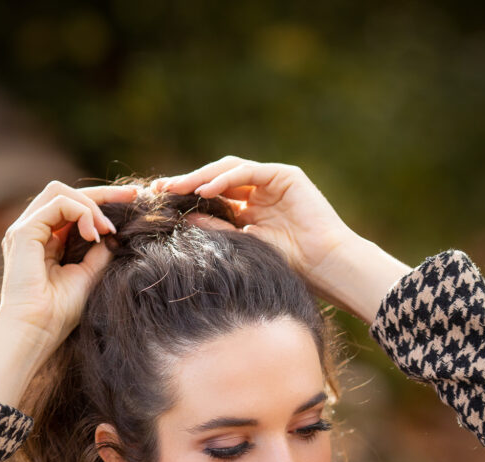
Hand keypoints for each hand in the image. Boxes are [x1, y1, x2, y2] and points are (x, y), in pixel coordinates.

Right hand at [0, 180, 136, 406]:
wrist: (37, 331)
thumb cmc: (59, 313)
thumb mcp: (89, 276)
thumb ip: (99, 253)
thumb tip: (113, 234)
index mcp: (45, 240)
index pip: (72, 207)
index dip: (103, 200)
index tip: (133, 199)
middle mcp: (33, 231)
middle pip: (66, 192)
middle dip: (101, 193)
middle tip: (131, 199)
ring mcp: (25, 230)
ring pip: (60, 192)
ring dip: (91, 206)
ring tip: (107, 230)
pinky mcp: (23, 233)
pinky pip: (57, 204)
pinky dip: (81, 213)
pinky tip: (94, 235)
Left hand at [153, 156, 353, 298]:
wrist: (324, 268)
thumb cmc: (289, 267)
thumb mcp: (243, 247)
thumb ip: (218, 231)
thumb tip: (185, 220)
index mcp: (250, 211)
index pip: (214, 196)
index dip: (187, 197)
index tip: (160, 202)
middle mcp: (260, 193)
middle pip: (217, 179)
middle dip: (188, 182)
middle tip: (160, 189)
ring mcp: (273, 182)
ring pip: (230, 170)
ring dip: (201, 177)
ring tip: (177, 188)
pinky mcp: (286, 176)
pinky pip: (249, 172)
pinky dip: (225, 179)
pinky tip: (205, 190)